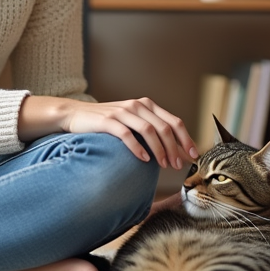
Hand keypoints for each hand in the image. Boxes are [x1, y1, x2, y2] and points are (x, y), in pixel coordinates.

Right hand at [19, 96, 197, 168]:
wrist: (76, 115)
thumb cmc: (107, 124)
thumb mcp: (132, 123)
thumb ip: (152, 133)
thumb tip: (176, 153)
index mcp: (147, 105)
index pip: (174, 121)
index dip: (186, 139)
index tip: (193, 155)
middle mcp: (137, 106)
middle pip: (164, 127)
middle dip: (174, 148)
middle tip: (177, 165)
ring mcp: (122, 112)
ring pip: (149, 131)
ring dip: (159, 150)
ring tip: (162, 165)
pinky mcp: (108, 121)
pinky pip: (127, 135)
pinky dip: (137, 148)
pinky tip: (143, 160)